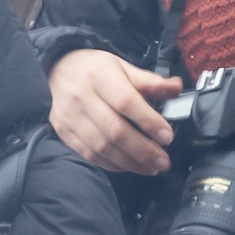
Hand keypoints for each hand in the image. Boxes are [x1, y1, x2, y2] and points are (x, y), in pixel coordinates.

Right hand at [49, 49, 180, 175]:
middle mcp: (82, 96)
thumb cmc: (95, 70)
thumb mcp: (123, 67)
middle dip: (143, 150)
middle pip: (115, 130)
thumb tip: (175, 88)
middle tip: (163, 161)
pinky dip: (112, 164)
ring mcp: (70, 117)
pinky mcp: (64, 132)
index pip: (126, 102)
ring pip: (102, 147)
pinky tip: (129, 165)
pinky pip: (90, 155)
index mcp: (100, 76)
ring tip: (151, 167)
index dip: (149, 121)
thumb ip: (150, 81)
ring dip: (130, 162)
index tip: (167, 136)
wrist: (59, 69)